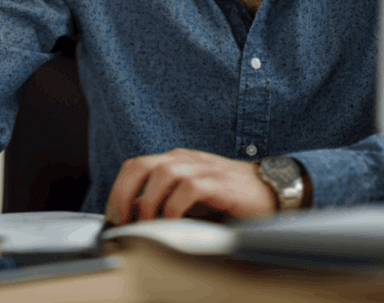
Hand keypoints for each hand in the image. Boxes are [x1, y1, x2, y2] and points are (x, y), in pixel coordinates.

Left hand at [104, 148, 275, 224]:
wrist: (270, 188)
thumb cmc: (228, 195)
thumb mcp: (189, 197)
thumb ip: (163, 201)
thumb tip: (133, 215)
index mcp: (174, 160)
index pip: (135, 166)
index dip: (118, 190)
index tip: (113, 217)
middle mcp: (184, 159)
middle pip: (141, 165)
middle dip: (124, 194)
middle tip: (122, 221)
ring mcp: (202, 167)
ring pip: (162, 173)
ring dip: (149, 202)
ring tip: (147, 224)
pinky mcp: (218, 182)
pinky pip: (189, 188)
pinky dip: (176, 206)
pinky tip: (174, 222)